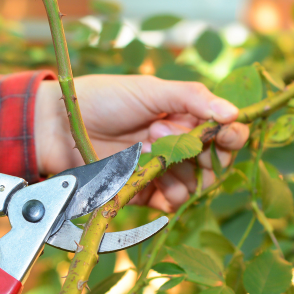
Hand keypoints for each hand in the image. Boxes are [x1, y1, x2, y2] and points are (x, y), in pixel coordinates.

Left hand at [35, 75, 249, 211]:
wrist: (60, 125)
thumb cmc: (104, 99)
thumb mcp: (151, 90)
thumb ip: (192, 98)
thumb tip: (233, 113)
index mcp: (184, 118)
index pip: (224, 133)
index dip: (231, 136)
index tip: (228, 134)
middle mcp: (177, 145)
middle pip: (214, 164)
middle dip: (202, 153)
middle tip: (165, 133)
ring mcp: (161, 171)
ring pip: (194, 185)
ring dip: (181, 170)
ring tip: (148, 147)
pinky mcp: (143, 192)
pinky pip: (170, 203)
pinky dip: (169, 195)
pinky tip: (152, 178)